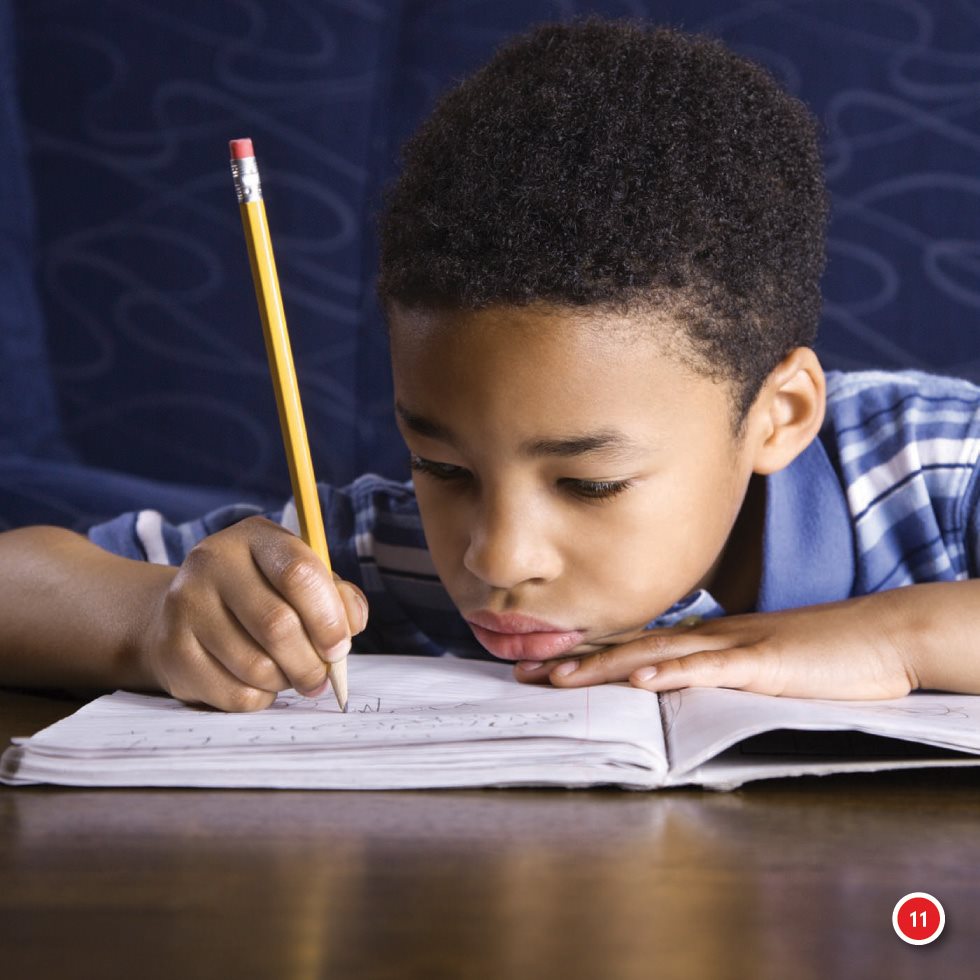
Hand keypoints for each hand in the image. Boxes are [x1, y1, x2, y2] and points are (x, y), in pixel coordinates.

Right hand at [139, 516, 367, 710]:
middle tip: (322, 678)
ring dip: (286, 681)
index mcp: (255, 537)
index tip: (339, 646)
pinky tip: (261, 684)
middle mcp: (213, 562)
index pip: (300, 573)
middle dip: (311, 661)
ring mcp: (186, 605)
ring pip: (256, 665)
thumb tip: (352, 623)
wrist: (182, 612)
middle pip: (277, 624)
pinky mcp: (173, 650)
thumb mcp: (299, 579)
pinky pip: (233, 693)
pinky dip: (260, 698)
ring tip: (291, 676)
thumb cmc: (260, 595)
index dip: (329, 617)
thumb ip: (336, 595)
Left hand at [514, 591, 923, 698]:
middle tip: (522, 673)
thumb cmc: (817, 655)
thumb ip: (715, 673)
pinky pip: (712, 667)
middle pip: (630, 647)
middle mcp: (708, 637)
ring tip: (561, 677)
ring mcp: (734, 646)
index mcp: (704, 639)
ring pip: (657, 653)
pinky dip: (675, 672)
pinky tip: (643, 680)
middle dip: (574, 660)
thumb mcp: (756, 666)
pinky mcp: (763, 662)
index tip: (539, 667)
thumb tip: (672, 687)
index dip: (585, 655)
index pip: (634, 646)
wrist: (877, 636)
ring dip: (606, 666)